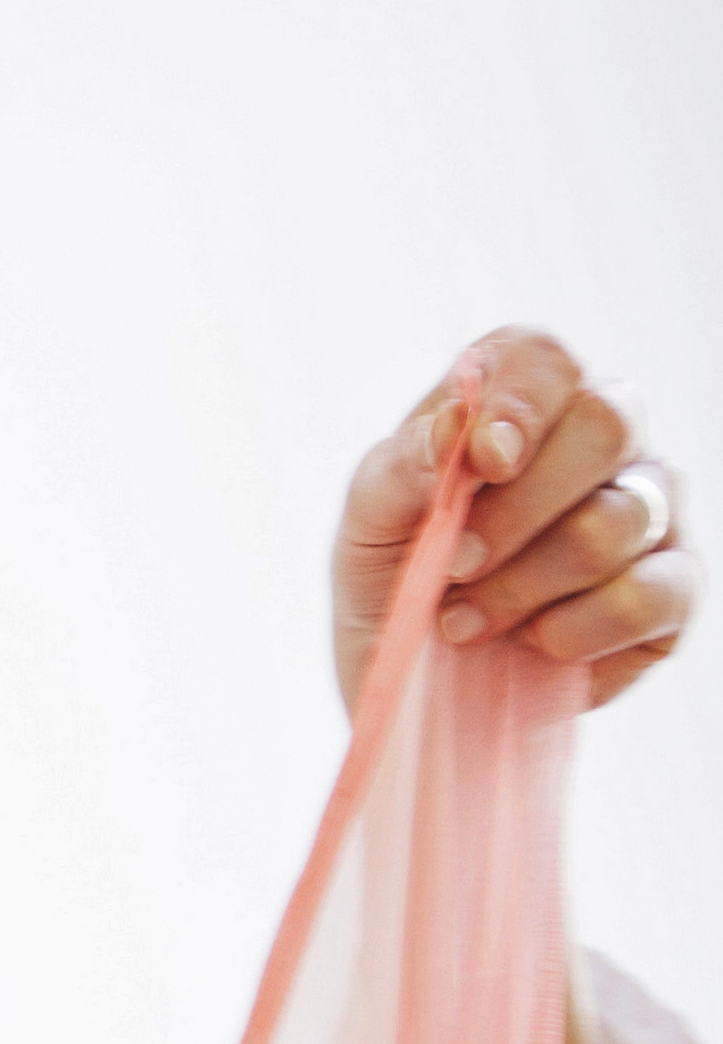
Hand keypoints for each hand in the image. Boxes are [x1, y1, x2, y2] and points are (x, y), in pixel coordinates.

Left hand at [335, 328, 691, 711]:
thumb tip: (456, 426)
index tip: (481, 461)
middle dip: (517, 509)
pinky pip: (652, 594)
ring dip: (524, 584)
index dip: (521, 402)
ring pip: (618, 518)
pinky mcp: (674, 588)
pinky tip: (533, 643)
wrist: (409, 684)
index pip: (546, 360)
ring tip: (464, 621)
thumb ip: (403, 467)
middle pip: (606, 424)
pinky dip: (576, 629)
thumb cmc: (391, 582)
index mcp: (521, 403)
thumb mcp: (368, 524)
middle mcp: (602, 442)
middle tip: (452, 567)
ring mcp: (649, 510)